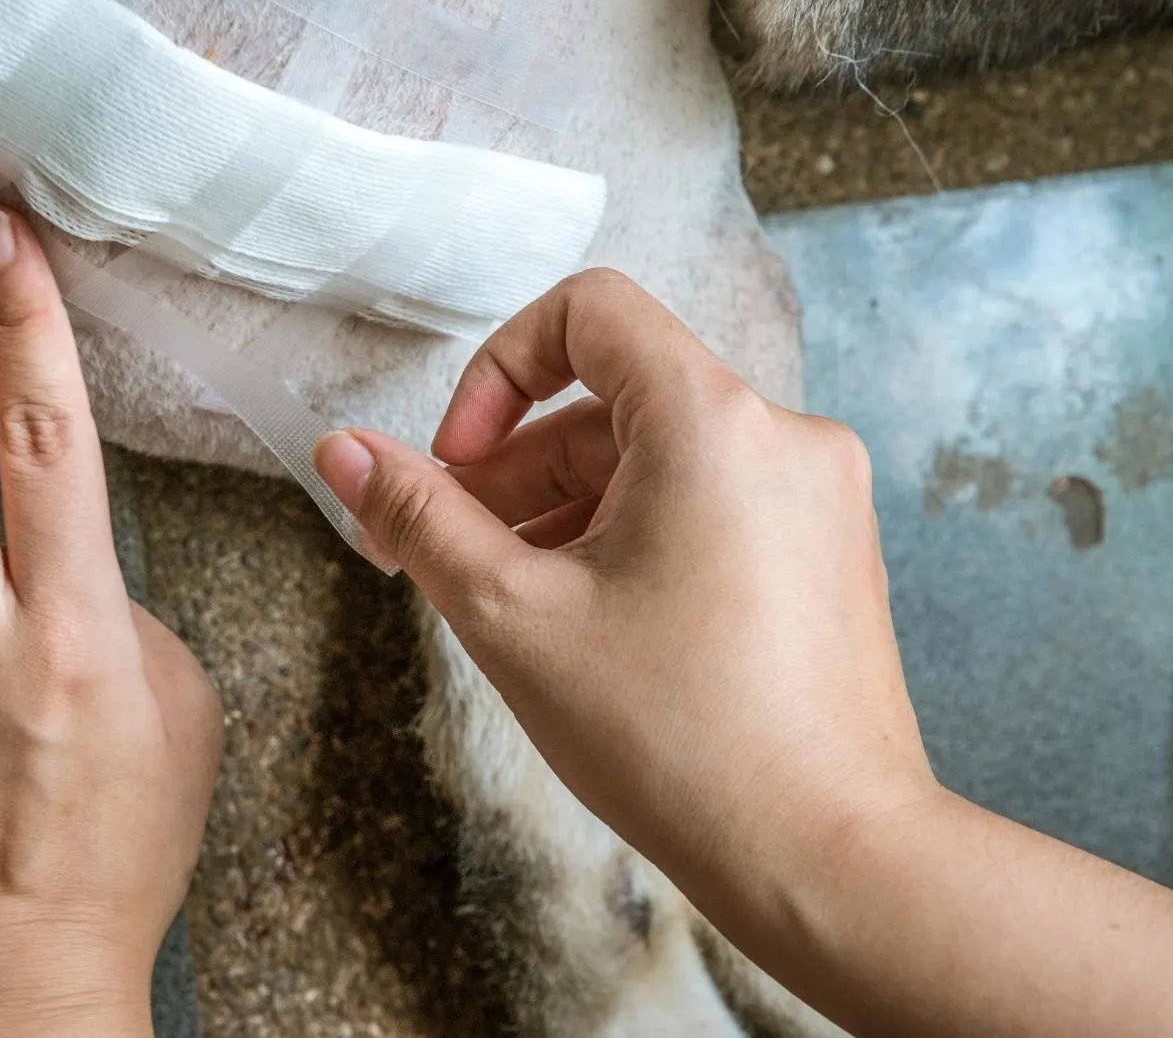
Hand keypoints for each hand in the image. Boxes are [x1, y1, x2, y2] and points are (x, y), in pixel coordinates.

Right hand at [316, 267, 926, 915]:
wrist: (831, 860)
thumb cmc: (680, 739)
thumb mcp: (512, 615)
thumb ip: (418, 516)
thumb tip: (342, 450)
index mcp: (712, 421)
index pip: (588, 311)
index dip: (498, 368)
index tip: (459, 463)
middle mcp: (783, 437)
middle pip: (611, 403)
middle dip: (510, 471)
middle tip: (433, 553)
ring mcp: (819, 498)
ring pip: (656, 463)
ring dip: (564, 512)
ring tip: (503, 603)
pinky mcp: (828, 556)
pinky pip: (709, 508)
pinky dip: (633, 541)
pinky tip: (585, 627)